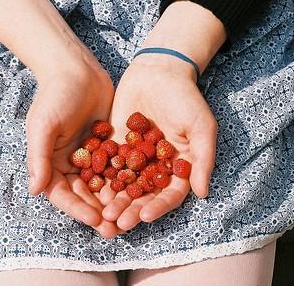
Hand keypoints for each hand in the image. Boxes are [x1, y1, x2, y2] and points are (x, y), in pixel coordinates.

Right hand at [26, 61, 123, 237]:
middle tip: (116, 230)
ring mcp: (90, 156)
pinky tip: (141, 192)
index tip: (95, 220)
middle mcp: (70, 164)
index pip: (63, 194)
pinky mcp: (108, 146)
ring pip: (103, 186)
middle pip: (85, 195)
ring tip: (130, 218)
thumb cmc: (54, 96)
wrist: (76, 69)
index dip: (77, 209)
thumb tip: (34, 191)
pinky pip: (117, 167)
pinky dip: (127, 180)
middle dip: (99, 212)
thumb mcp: (43, 126)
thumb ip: (38, 158)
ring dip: (115, 202)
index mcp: (51, 164)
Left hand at [101, 55, 217, 230]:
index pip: (169, 194)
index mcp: (178, 167)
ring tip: (103, 213)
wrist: (158, 71)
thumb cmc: (185, 98)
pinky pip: (108, 165)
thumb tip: (203, 194)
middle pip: (144, 195)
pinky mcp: (117, 146)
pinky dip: (101, 178)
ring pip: (124, 184)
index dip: (159, 207)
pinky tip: (91, 189)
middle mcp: (156, 167)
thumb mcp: (201, 126)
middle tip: (117, 222)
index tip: (145, 217)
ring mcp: (135, 158)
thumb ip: (203, 159)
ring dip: (115, 200)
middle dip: (132, 209)